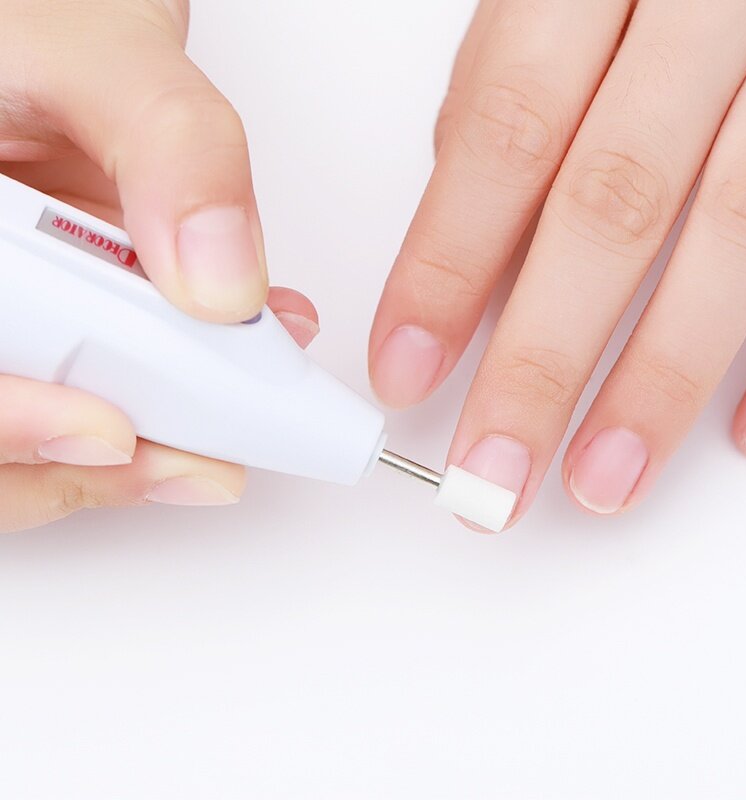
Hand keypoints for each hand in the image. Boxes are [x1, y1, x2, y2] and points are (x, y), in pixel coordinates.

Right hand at [0, 0, 319, 531]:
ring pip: (36, 444)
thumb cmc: (54, 41)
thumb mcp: (108, 62)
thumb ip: (174, 152)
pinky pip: (91, 410)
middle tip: (204, 461)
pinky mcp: (54, 344)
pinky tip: (223, 389)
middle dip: (93, 462)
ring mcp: (12, 330)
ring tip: (221, 442)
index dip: (10, 420)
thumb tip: (223, 285)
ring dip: (136, 458)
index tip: (110, 433)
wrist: (67, 49)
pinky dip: (160, 420)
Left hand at [370, 0, 745, 527]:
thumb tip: (463, 251)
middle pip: (612, 204)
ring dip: (662, 378)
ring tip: (602, 481)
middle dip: (542, 360)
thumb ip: (509, 107)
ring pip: (741, 226)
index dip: (447, 265)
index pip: (506, 135)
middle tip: (491, 474)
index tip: (405, 372)